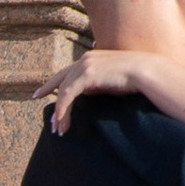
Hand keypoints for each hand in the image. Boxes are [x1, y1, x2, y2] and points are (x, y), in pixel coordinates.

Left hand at [44, 44, 171, 134]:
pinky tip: (62, 121)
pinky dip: (63, 109)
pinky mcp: (87, 76)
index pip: (67, 71)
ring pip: (63, 91)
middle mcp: (84, 59)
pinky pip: (68, 95)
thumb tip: (87, 93)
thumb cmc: (135, 78)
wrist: (146, 71)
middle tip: (38, 100)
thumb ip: (98, 83)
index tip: (43, 91)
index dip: (54, 81)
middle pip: (60, 79)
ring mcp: (84, 66)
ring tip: (57, 128)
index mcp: (90, 58)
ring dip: (59, 111)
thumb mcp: (112, 80)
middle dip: (48, 91)